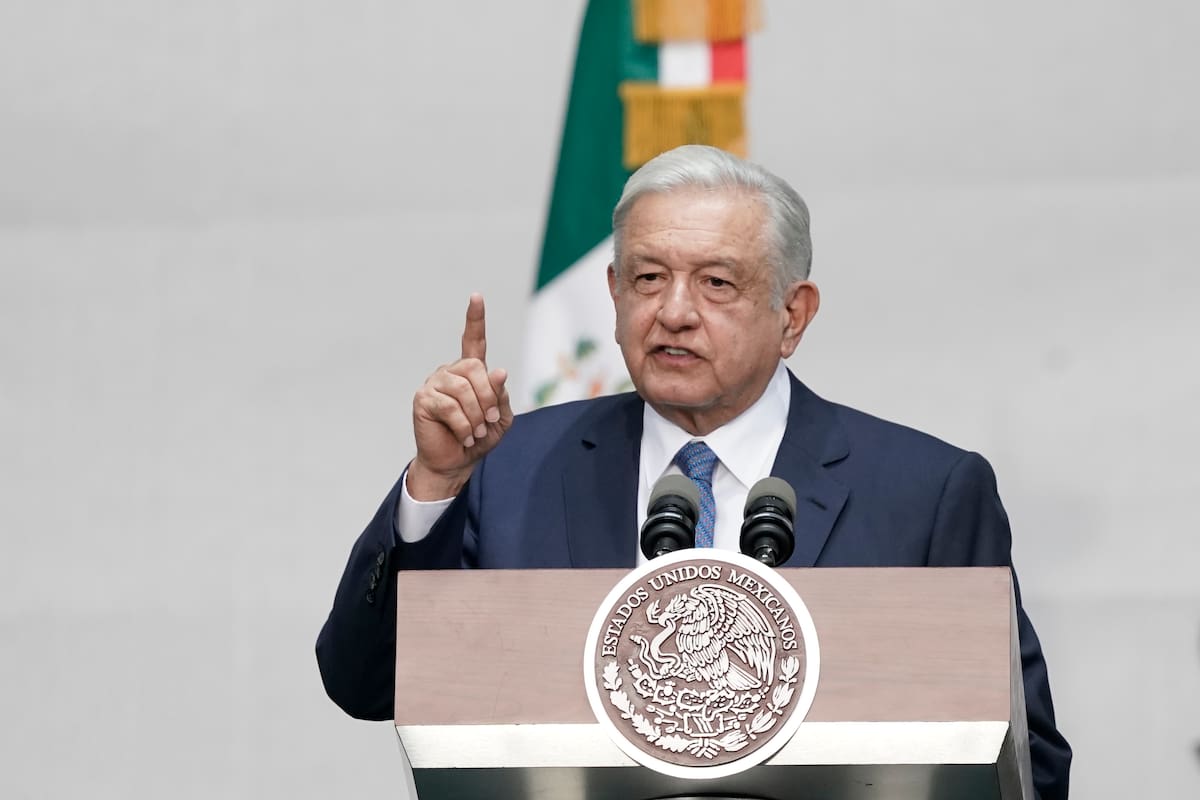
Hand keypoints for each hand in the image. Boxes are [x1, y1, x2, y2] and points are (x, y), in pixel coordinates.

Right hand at [407, 293, 512, 499]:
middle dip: (488, 398)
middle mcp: (451, 372)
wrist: (456, 462)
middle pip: (475, 369)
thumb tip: (498, 371)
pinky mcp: (423, 399)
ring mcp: (435, 384)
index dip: (475, 319)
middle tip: (488, 422)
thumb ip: (500, 396)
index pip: (473, 340)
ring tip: (474, 432)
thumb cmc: (478, 438)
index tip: (476, 297)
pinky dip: (462, 425)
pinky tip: (462, 435)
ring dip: (475, 416)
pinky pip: (449, 406)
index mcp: (471, 373)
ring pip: (463, 389)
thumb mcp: (500, 419)